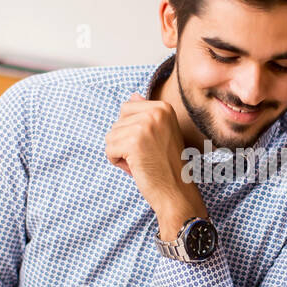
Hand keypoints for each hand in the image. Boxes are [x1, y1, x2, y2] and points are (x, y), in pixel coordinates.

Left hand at [105, 93, 206, 237]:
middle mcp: (156, 112)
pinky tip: (135, 167)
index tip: (149, 144)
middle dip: (124, 141)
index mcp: (163, 107)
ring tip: (141, 162)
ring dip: (120, 153)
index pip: (127, 108)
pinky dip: (117, 161)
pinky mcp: (134, 142)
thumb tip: (133, 95)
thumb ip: (146, 114)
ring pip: (111, 136)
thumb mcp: (160, 133)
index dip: (131, 130)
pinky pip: (109, 149)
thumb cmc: (166, 165)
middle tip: (145, 155)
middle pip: (117, 121)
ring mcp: (145, 126)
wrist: (177, 191)